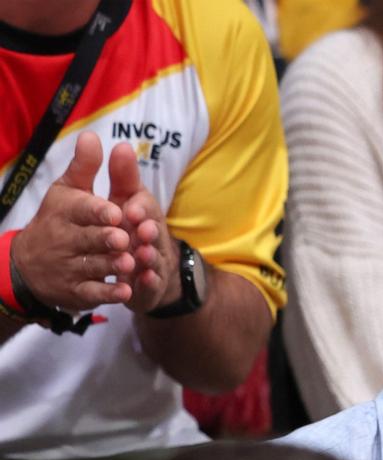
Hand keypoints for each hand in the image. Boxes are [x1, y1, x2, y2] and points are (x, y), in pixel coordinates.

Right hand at [10, 132, 134, 309]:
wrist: (28, 265)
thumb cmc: (58, 220)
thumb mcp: (67, 191)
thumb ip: (84, 167)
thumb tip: (93, 135)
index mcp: (65, 212)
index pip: (82, 210)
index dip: (98, 212)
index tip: (116, 213)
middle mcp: (66, 240)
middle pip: (90, 239)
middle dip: (108, 239)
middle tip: (125, 239)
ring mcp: (70, 267)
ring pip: (95, 266)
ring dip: (114, 265)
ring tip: (131, 263)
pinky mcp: (77, 291)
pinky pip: (94, 293)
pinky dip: (109, 293)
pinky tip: (126, 291)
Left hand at [106, 141, 179, 312]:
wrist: (147, 268)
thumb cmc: (132, 228)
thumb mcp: (125, 199)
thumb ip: (122, 175)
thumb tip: (121, 144)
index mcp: (143, 214)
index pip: (145, 206)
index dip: (141, 208)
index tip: (131, 208)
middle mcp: (151, 236)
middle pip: (153, 232)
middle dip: (149, 231)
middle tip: (141, 231)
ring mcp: (152, 261)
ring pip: (153, 258)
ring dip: (149, 256)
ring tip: (142, 255)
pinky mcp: (150, 284)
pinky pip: (151, 284)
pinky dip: (149, 282)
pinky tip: (144, 280)